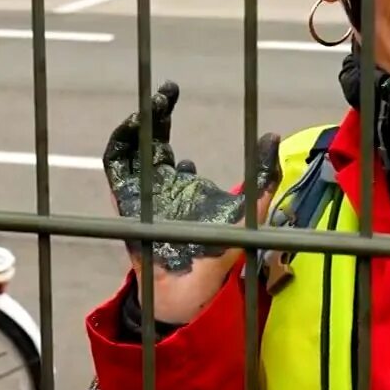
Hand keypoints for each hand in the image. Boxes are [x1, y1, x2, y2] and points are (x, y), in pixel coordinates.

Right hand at [103, 81, 280, 324]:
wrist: (190, 299)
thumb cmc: (218, 264)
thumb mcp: (247, 213)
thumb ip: (262, 179)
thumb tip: (273, 135)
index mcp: (180, 188)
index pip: (165, 143)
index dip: (165, 115)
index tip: (172, 90)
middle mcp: (157, 188)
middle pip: (144, 141)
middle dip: (150, 113)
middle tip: (163, 92)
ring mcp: (139, 197)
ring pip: (129, 152)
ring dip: (136, 126)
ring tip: (152, 104)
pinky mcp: (125, 206)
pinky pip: (116, 171)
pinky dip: (120, 145)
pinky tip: (134, 127)